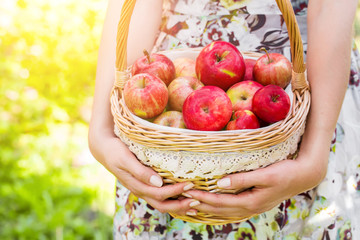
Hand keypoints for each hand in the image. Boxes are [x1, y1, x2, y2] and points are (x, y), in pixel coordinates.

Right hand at [89, 133, 196, 215]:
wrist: (104, 149)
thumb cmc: (116, 151)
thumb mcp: (126, 159)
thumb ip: (140, 171)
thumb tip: (158, 182)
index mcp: (137, 185)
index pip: (159, 194)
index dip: (176, 192)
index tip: (190, 184)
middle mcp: (140, 190)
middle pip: (162, 205)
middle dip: (181, 205)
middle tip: (198, 200)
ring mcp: (142, 189)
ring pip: (161, 204)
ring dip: (178, 206)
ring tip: (195, 205)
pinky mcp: (144, 185)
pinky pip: (159, 198)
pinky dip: (172, 201)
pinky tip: (183, 199)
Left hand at [184, 151, 327, 217]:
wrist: (304, 176)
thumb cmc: (285, 172)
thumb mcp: (265, 175)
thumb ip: (242, 180)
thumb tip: (220, 184)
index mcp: (250, 202)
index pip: (220, 202)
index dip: (203, 197)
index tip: (188, 191)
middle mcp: (250, 208)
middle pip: (220, 210)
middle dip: (201, 205)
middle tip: (183, 200)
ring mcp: (253, 207)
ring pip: (225, 211)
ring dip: (208, 208)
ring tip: (193, 206)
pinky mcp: (255, 203)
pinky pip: (232, 209)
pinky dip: (220, 208)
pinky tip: (214, 206)